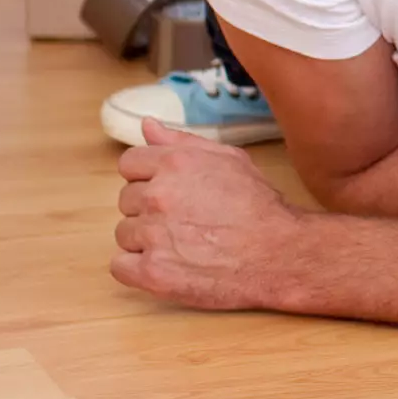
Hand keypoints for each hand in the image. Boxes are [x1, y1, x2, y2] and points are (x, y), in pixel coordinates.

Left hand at [112, 118, 302, 309]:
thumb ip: (182, 141)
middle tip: (183, 220)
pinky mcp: (152, 272)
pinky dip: (137, 268)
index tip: (167, 191)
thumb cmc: (258, 206)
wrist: (277, 253)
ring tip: (181, 243)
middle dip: (149, 209)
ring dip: (145, 239)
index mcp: (174, 163)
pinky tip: (166, 264)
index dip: (147, 177)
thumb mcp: (229, 159)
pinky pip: (120, 266)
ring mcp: (153, 235)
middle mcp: (158, 196)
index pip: (129, 164)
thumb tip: (147, 126)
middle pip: (126, 200)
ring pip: (124, 233)